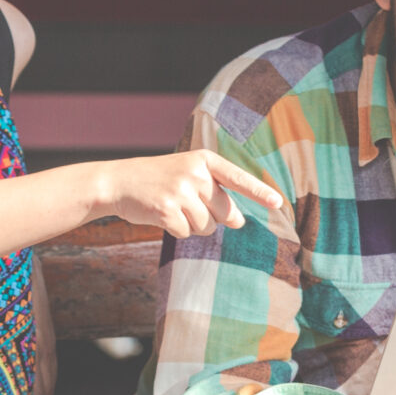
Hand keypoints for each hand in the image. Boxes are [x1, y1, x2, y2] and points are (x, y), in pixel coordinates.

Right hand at [94, 150, 286, 237]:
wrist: (118, 181)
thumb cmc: (159, 181)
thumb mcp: (189, 176)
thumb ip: (216, 194)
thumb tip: (239, 221)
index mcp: (204, 161)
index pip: (238, 178)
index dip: (259, 192)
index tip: (277, 203)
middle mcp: (195, 173)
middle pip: (224, 212)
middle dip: (211, 217)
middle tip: (187, 205)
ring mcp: (180, 191)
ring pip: (207, 227)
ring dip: (192, 225)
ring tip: (173, 208)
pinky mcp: (166, 209)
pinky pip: (186, 233)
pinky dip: (176, 230)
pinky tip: (162, 215)